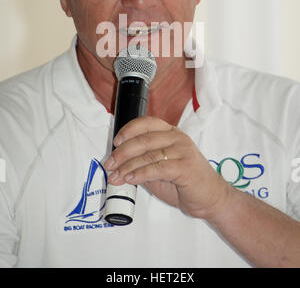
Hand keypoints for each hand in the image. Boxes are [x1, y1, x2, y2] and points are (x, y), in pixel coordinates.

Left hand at [104, 116, 230, 219]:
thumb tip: (118, 164)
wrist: (210, 198)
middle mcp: (177, 138)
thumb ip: (143, 162)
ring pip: (148, 154)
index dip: (128, 130)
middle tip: (109, 164)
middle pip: (144, 140)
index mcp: (171, 133)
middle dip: (122, 153)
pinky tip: (130, 179)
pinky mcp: (185, 167)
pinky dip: (140, 173)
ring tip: (115, 176)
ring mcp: (183, 151)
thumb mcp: (160, 169)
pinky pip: (157, 168)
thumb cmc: (185, 182)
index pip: (146, 123)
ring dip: (127, 166)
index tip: (115, 142)